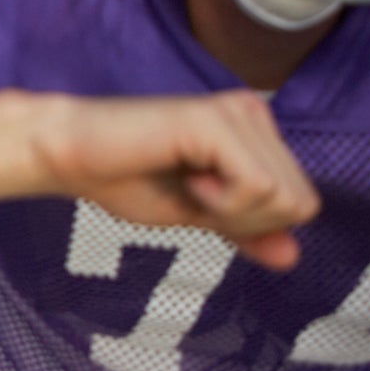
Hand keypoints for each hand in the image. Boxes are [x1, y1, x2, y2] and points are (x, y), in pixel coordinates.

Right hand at [27, 90, 318, 270]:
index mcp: (254, 131)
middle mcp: (253, 113)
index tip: (201, 202)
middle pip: (300, 202)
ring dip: (231, 211)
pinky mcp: (216, 120)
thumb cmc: (123, 178)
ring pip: (284, 197)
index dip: (254, 224)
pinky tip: (186, 178)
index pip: (301, 201)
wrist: (68, 155)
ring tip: (187, 185)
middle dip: (246, 221)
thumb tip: (293, 258)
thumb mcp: (197, 214)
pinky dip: (221, 202)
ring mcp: (237, 112)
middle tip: (192, 196)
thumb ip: (245, 229)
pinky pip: (257, 187)